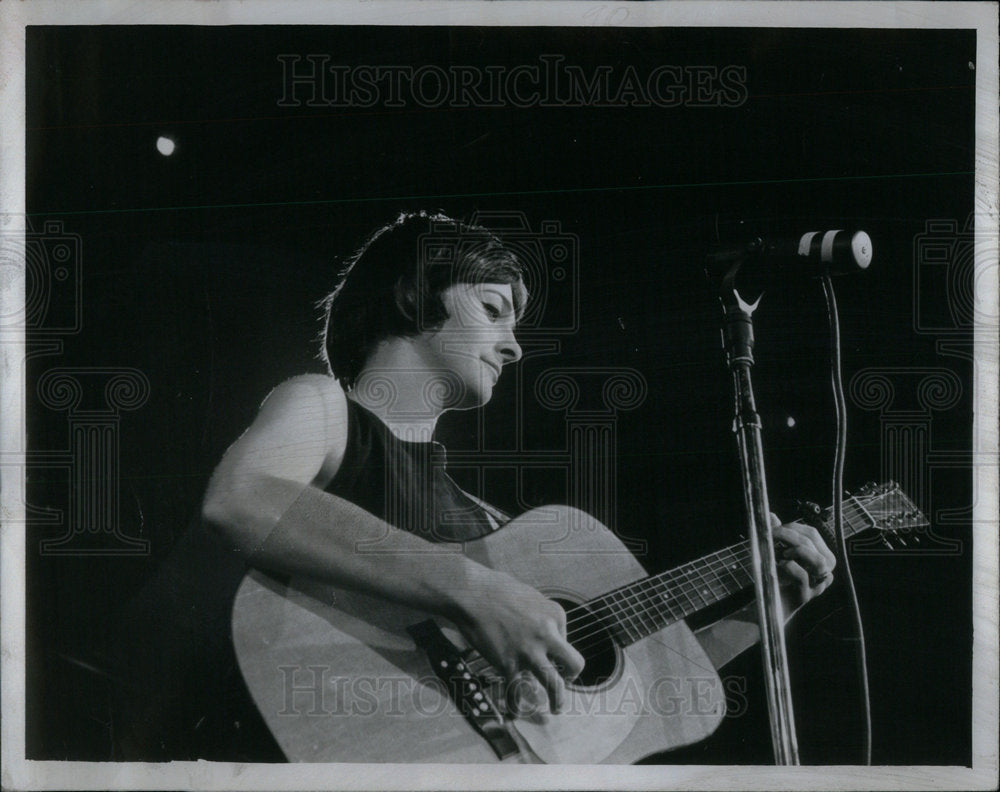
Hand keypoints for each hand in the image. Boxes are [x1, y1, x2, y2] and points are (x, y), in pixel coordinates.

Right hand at [451, 568, 584, 715]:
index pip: (565, 639)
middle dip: (571, 676)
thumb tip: (545, 632)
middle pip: (574, 664)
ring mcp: (529, 652)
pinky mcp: (508, 664)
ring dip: (557, 700)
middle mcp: (547, 635)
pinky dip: (516, 705)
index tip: (541, 645)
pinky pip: (516, 692)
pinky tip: (514, 712)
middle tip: (565, 681)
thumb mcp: (532, 596)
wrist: (472, 594)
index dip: (553, 644)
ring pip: (553, 684)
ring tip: (556, 708)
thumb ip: (542, 616)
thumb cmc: (498, 589)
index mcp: (555, 615)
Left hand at [770, 513, 836, 607]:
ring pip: (819, 562)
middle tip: (772, 536)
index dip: (794, 527)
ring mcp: (816, 586)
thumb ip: (776, 534)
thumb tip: (771, 515)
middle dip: (789, 535)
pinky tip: (779, 566)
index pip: (813, 534)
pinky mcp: (804, 597)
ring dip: (797, 551)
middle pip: (814, 544)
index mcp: (820, 558)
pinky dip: (789, 567)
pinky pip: (803, 577)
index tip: (776, 528)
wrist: (766, 603)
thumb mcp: (775, 551)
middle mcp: (824, 572)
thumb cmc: (774, 576)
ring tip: (782, 554)